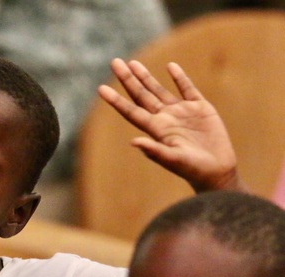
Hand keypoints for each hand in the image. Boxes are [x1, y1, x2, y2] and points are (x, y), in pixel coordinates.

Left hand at [98, 58, 247, 192]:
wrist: (216, 171)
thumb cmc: (192, 169)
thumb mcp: (173, 160)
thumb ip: (154, 151)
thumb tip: (134, 142)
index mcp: (156, 129)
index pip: (131, 111)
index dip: (116, 100)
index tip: (101, 88)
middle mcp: (165, 118)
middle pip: (141, 95)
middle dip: (128, 79)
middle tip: (114, 62)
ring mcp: (181, 112)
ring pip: (159, 90)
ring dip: (145, 77)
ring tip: (132, 63)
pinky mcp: (200, 109)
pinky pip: (188, 89)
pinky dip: (179, 77)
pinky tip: (170, 66)